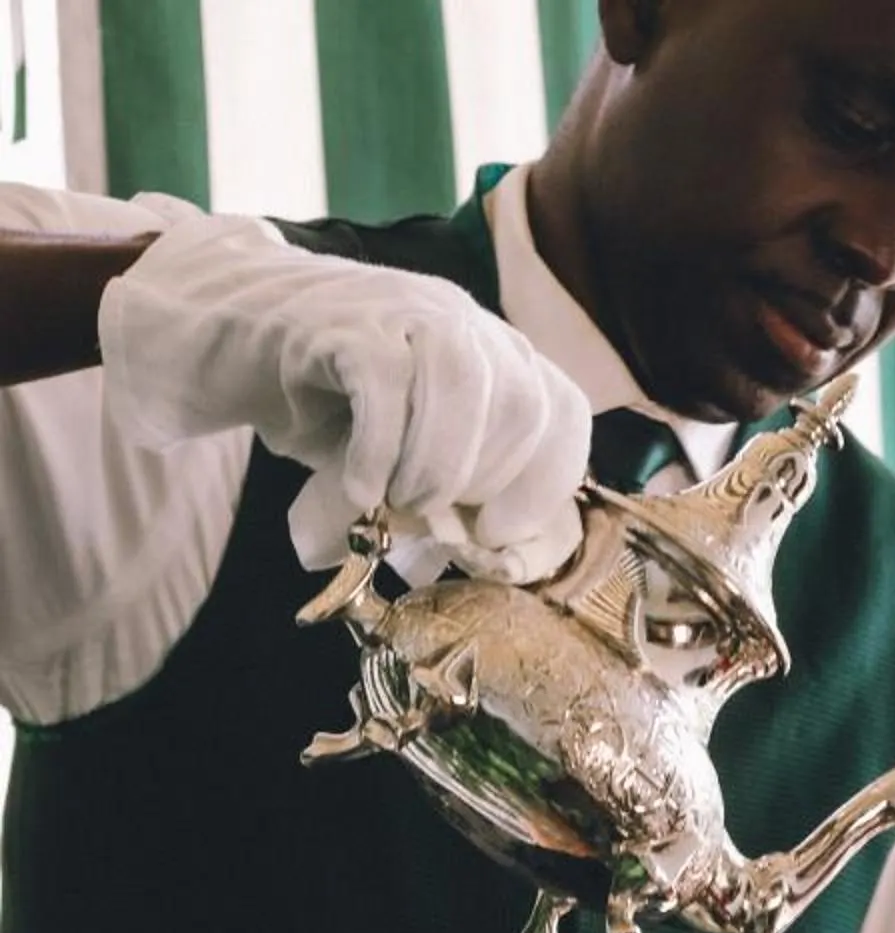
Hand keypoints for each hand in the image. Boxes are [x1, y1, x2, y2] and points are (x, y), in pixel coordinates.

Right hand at [98, 207, 591, 581]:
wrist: (234, 339)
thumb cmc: (331, 408)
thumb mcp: (407, 455)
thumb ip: (453, 494)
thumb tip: (493, 559)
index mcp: (492, 354)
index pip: (562, 408)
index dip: (544, 481)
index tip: (498, 531)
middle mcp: (462, 321)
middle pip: (522, 402)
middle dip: (484, 480)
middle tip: (430, 512)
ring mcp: (407, 310)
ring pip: (463, 383)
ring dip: (436, 467)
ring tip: (397, 501)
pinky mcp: (348, 321)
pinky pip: (386, 385)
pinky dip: (379, 453)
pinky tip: (359, 487)